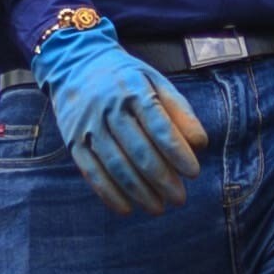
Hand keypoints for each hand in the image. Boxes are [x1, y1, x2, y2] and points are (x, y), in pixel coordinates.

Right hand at [29, 17, 206, 214]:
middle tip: (180, 199)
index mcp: (133, 91)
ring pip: (116, 165)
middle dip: (162, 179)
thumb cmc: (125, 78)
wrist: (74, 64)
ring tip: (159, 208)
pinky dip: (109, 194)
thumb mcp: (154, 81)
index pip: (160, 126)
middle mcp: (109, 108)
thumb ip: (179, 110)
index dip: (178, 152)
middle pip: (139, 150)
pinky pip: (92, 172)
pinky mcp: (73, 141)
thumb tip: (200, 143)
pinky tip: (127, 209)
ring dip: (139, 191)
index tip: (194, 173)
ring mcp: (88, 126)